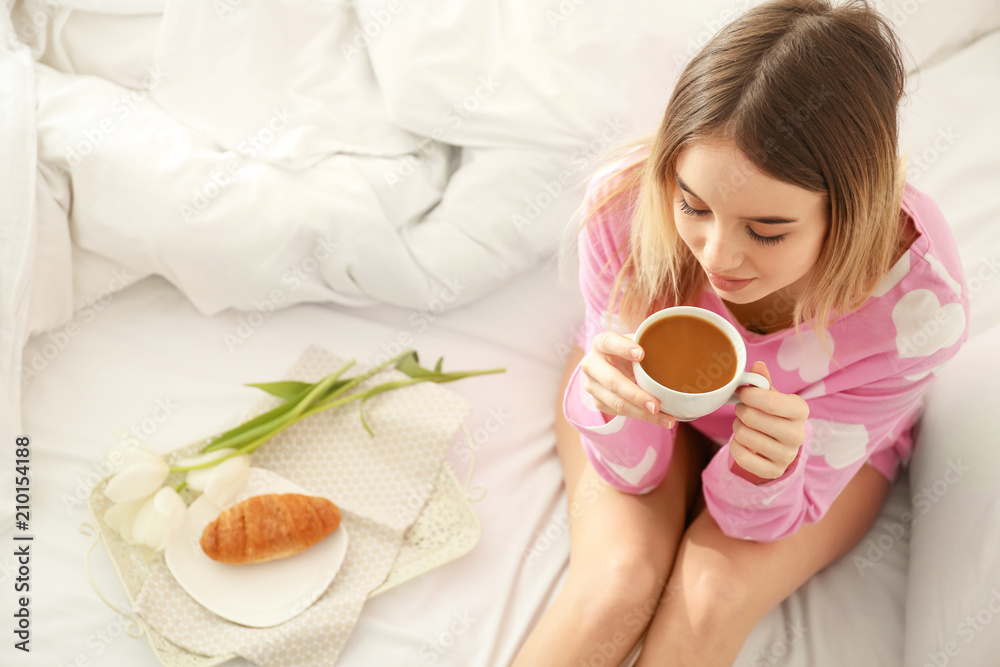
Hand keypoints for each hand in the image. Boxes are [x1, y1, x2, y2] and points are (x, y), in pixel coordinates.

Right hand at [579, 331, 675, 428]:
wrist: (614, 364)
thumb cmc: (630, 351)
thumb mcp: (637, 342)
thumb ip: (649, 343)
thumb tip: (676, 349)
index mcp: (601, 343)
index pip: (609, 342)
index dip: (624, 348)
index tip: (641, 354)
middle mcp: (592, 364)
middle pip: (612, 381)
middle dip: (636, 395)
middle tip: (656, 405)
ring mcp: (592, 386)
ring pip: (617, 402)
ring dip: (642, 413)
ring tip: (666, 419)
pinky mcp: (598, 402)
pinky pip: (620, 412)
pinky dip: (642, 416)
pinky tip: (660, 419)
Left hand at [730, 362, 808, 481]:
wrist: (780, 446)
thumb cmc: (774, 414)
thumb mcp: (772, 395)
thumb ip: (763, 381)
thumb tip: (758, 366)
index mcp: (800, 410)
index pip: (771, 402)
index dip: (749, 395)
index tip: (742, 392)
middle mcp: (797, 435)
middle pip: (753, 418)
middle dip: (741, 411)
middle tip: (742, 410)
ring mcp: (787, 456)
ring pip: (744, 436)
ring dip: (737, 427)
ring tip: (745, 425)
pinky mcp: (774, 471)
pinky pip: (742, 457)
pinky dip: (735, 446)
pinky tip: (740, 441)